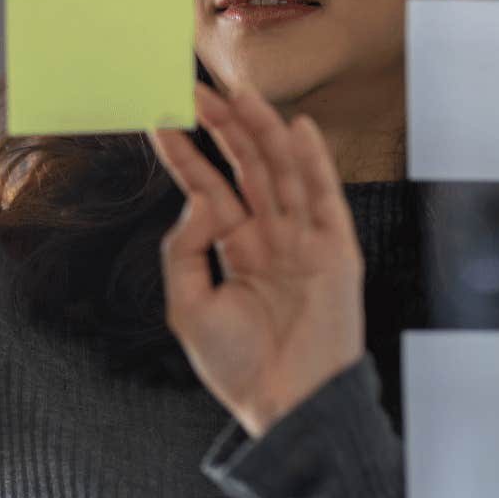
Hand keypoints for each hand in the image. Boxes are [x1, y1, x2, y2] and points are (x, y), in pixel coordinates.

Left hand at [145, 82, 366, 437]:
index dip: (186, 153)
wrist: (287, 408)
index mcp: (235, 248)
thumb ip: (184, 248)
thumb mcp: (188, 306)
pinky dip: (315, 162)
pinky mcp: (336, 253)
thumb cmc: (240, 367)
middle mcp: (270, 237)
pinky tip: (298, 128)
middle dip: (224, 128)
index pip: (208, 187)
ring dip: (263, 131)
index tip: (162, 117)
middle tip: (197, 90)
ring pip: (283, 172)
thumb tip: (199, 197)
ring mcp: (304, 241)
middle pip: (247, 168)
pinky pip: (325, 198)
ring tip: (241, 93)